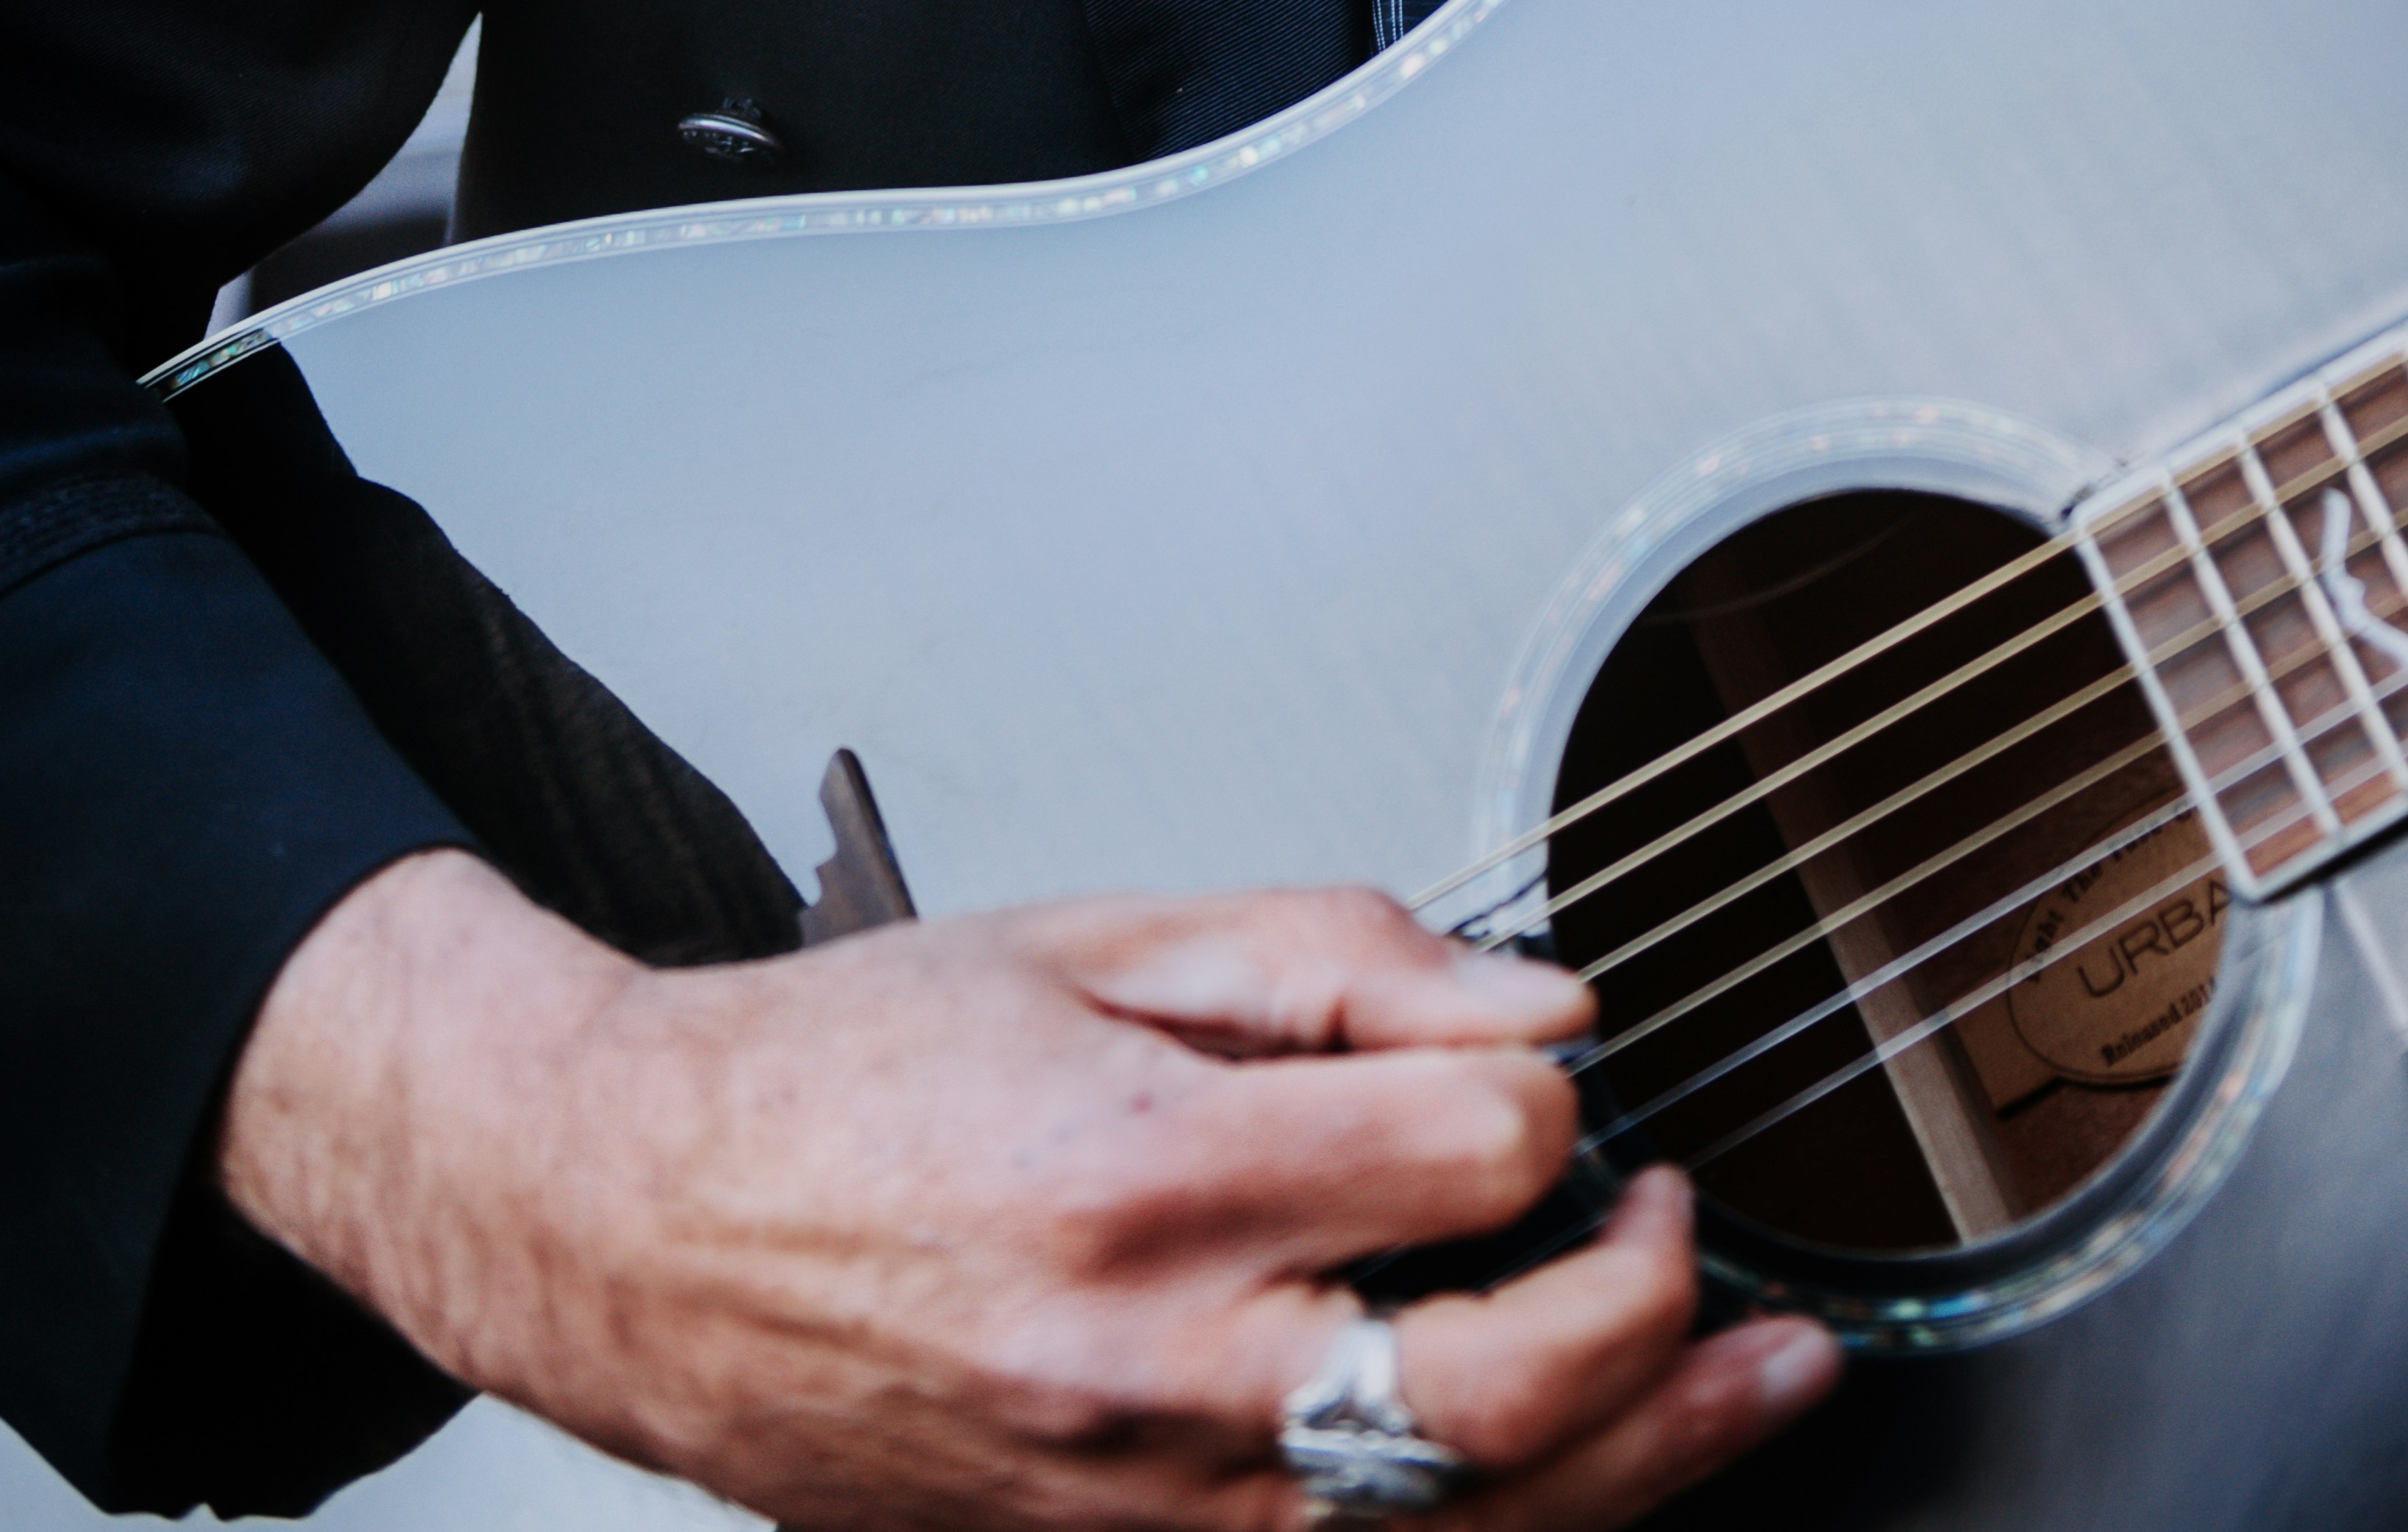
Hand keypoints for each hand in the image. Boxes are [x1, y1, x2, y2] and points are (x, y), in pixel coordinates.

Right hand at [221, 845, 1837, 1529]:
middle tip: (1683, 1224)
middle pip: (1496, 1383)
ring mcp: (1140, 1498)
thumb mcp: (1093, 935)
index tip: (1533, 1064)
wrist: (646, 1223)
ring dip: (1646, 1457)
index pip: (1466, 1150)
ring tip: (1761, 1382)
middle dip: (1647, 1301)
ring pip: (1458, 1521)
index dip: (1539, 1089)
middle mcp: (1152, 1363)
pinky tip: (1592, 1481)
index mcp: (1144, 1170)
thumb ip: (1334, 956)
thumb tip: (1540, 997)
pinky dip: (1496, 1530)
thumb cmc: (849, 1073)